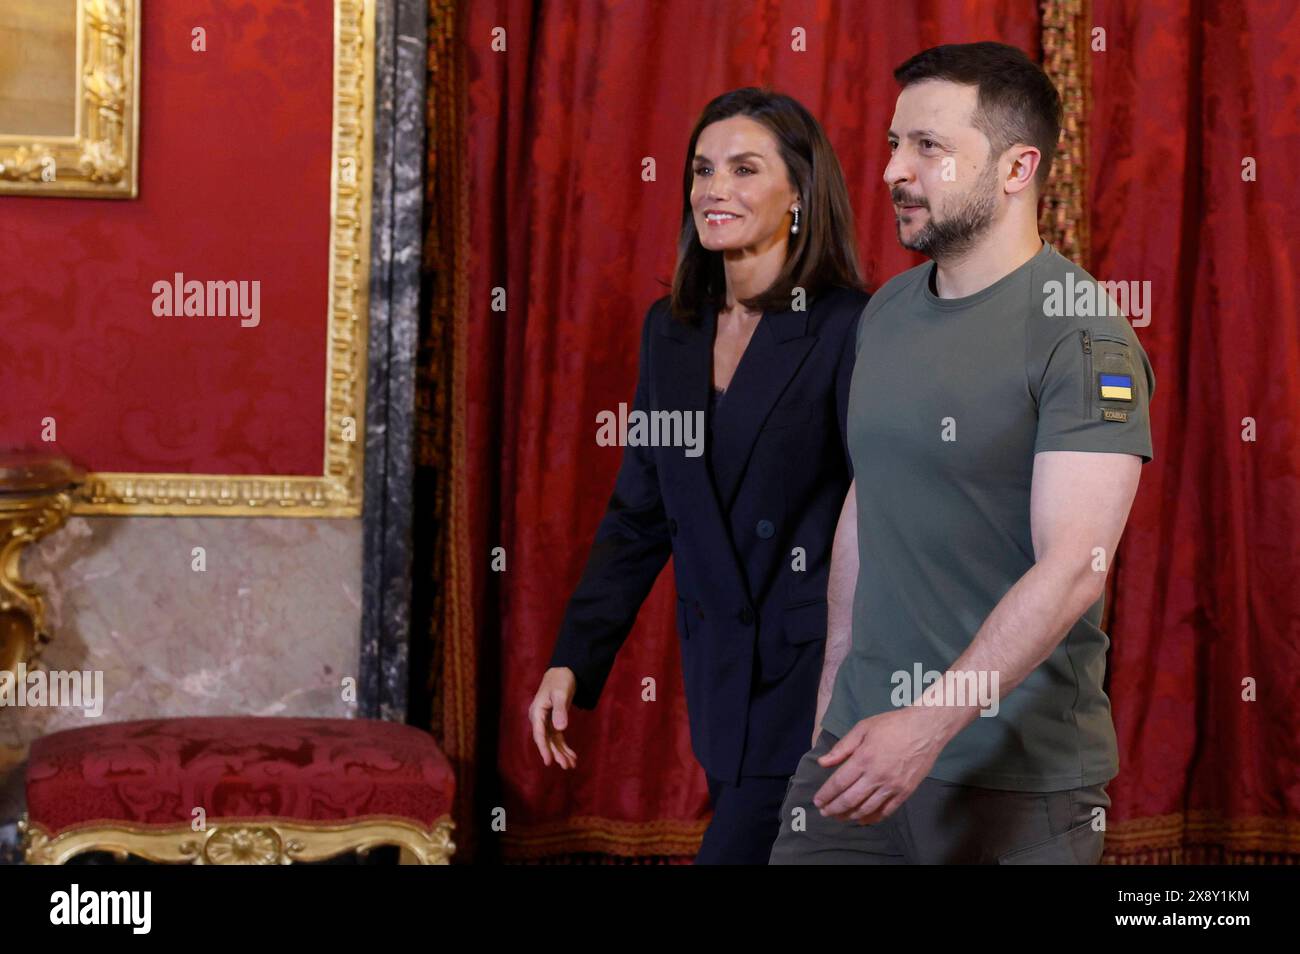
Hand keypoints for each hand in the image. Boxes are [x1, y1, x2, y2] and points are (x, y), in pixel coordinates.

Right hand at [529, 667, 578, 768]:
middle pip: (546, 740)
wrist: (563, 671)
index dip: (544, 748)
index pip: (539, 734)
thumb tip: (561, 728)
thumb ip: (560, 711)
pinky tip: (572, 756)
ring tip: (571, 765)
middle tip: (566, 766)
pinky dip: (564, 747)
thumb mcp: (561, 693)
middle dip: (556, 754)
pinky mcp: (554, 722)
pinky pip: (558, 738)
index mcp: (537, 711)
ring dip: (561, 753)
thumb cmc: (560, 680)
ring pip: (552, 741)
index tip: (549, 762)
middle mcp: (539, 718)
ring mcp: (546, 721)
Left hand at [812, 707, 948, 824]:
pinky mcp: (905, 792)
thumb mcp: (863, 728)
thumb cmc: (892, 725)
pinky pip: (886, 811)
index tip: (818, 801)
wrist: (926, 729)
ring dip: (850, 816)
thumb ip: (842, 748)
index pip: (839, 783)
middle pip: (850, 799)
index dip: (826, 795)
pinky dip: (872, 818)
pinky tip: (863, 819)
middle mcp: (877, 776)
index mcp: (863, 759)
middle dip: (834, 808)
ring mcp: (892, 786)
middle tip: (825, 813)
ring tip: (840, 817)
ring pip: (867, 808)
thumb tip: (822, 763)